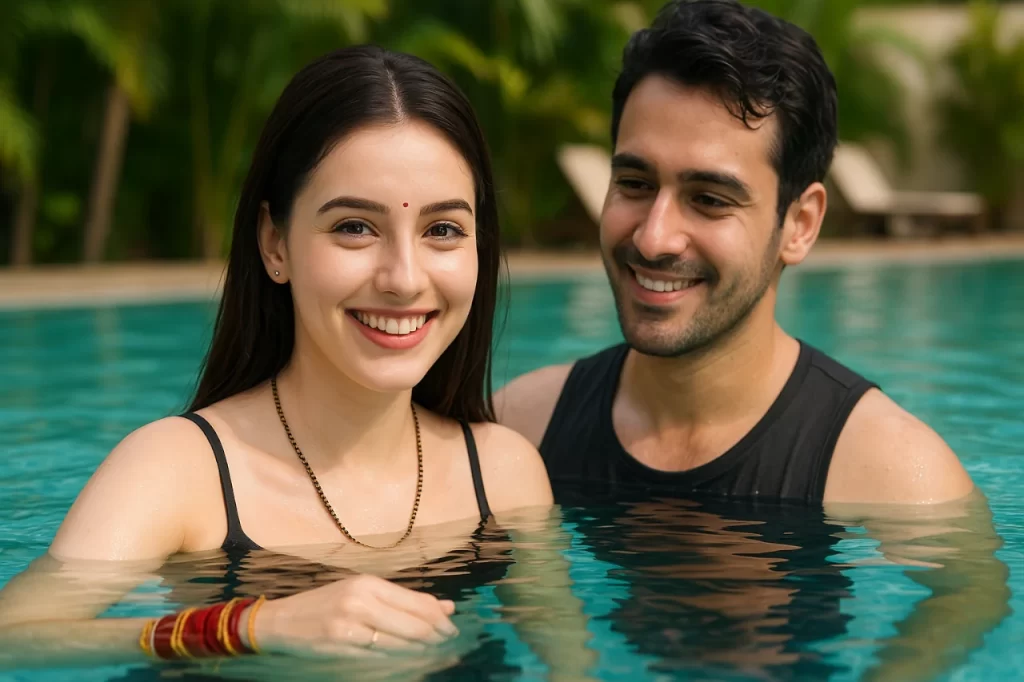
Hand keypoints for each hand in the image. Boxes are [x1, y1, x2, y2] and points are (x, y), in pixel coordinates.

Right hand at [241, 574, 458, 656]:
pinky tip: (410, 659)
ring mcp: (350, 627)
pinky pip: (382, 658)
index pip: (417, 603)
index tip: (452, 626)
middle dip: (437, 637)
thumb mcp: (362, 591)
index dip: (440, 618)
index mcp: (368, 584)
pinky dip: (400, 660)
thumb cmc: (326, 603)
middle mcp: (361, 602)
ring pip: (401, 645)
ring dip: (422, 651)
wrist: (282, 622)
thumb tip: (445, 607)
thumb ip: (403, 600)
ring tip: (434, 651)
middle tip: (449, 642)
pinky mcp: (342, 649)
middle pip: (414, 625)